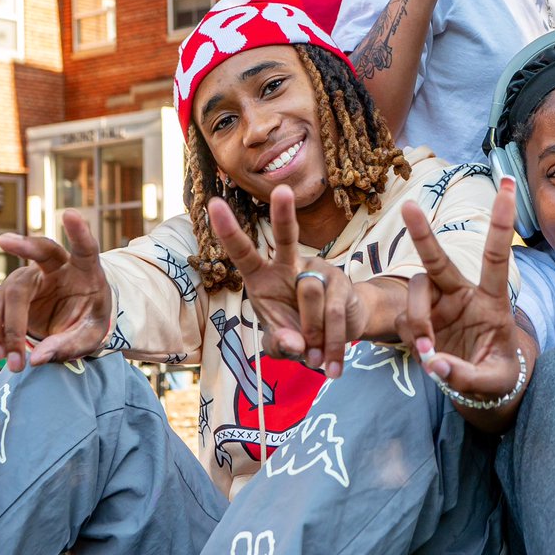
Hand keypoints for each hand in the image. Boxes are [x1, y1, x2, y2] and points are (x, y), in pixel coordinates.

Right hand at [0, 212, 112, 371]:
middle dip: (23, 246)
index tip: (70, 213)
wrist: (74, 322)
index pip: (85, 248)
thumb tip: (37, 358)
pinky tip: (1, 351)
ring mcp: (32, 277)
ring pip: (11, 289)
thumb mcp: (89, 336)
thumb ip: (68, 345)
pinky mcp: (12, 292)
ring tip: (11, 357)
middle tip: (3, 240)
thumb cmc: (87, 320)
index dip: (79, 231)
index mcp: (86, 270)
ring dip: (6, 325)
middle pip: (41, 251)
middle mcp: (57, 267)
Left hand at [207, 187, 364, 377]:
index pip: (243, 253)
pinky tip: (330, 364)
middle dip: (284, 214)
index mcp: (263, 279)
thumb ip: (280, 344)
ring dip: (311, 333)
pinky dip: (330, 344)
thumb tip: (295, 343)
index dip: (228, 231)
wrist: (342, 333)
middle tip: (282, 189)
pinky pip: (331, 312)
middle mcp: (290, 267)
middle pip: (286, 239)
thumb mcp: (283, 344)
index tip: (213, 204)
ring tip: (313, 356)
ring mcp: (318, 271)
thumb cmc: (301, 333)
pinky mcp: (341, 283)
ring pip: (309, 293)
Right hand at [395, 178, 522, 401]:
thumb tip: (435, 363)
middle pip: (439, 260)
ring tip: (427, 349)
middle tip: (408, 207)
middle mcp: (463, 294)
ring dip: (416, 317)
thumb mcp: (494, 381)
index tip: (506, 186)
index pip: (496, 257)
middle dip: (423, 234)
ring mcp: (438, 304)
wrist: (480, 388)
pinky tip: (426, 353)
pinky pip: (404, 318)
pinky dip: (411, 335)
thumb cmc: (497, 376)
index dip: (500, 223)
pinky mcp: (420, 318)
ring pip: (415, 290)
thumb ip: (466, 375)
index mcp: (492, 300)